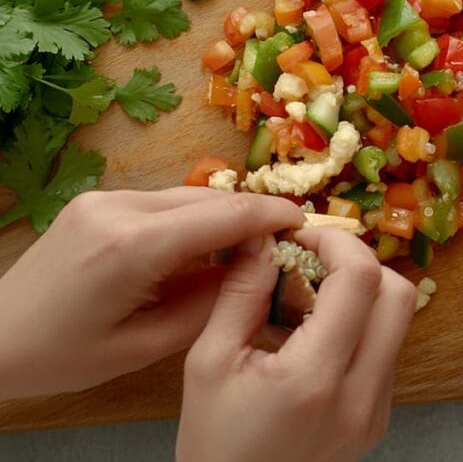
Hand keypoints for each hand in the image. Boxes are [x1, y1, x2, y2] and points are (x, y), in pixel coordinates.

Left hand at [0, 188, 303, 398]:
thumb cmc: (63, 356)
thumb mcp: (145, 345)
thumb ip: (208, 304)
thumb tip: (258, 270)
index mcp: (131, 247)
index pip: (222, 216)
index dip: (271, 215)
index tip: (308, 222)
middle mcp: (119, 207)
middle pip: (209, 201)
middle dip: (252, 216)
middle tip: (288, 241)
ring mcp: (105, 197)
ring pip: (189, 198)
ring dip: (222, 218)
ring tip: (248, 251)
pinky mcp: (98, 199)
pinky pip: (165, 202)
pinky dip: (193, 220)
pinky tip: (202, 249)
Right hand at [177, 225, 416, 461]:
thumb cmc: (213, 443)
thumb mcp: (208, 362)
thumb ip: (240, 293)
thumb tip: (262, 237)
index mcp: (315, 379)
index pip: (361, 281)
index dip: (337, 243)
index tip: (305, 237)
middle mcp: (360, 396)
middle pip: (399, 295)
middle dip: (360, 264)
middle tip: (314, 261)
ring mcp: (376, 411)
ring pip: (398, 322)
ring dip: (363, 295)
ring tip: (310, 299)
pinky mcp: (377, 419)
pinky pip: (386, 352)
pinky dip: (361, 327)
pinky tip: (317, 335)